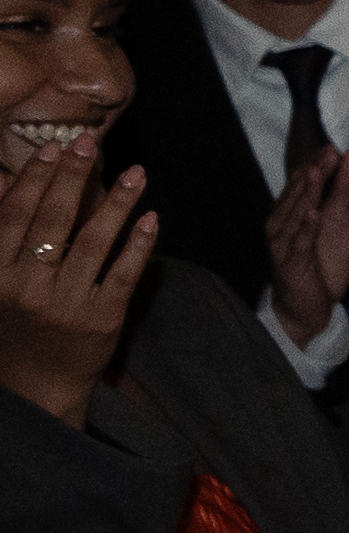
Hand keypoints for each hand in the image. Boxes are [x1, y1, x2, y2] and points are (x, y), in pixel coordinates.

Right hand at [0, 141, 153, 423]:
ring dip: (116, 203)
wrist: (35, 389)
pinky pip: (124, 275)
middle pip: (53, 220)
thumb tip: (2, 184)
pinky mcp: (102, 320)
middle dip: (72, 177)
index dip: (34, 178)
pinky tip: (151, 218)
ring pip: (93, 242)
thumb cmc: (10, 329)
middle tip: (88, 143)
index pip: (13, 215)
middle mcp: (26, 286)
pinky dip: (138, 245)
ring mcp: (66, 304)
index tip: (52, 148)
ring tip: (136, 172)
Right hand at [263, 141, 348, 346]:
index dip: (320, 163)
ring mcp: (283, 242)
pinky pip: (297, 244)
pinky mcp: (289, 263)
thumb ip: (346, 192)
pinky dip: (304, 229)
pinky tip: (312, 216)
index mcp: (295, 210)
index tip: (336, 144)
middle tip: (329, 151)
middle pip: (299, 193)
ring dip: (305, 193)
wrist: (309, 306)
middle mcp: (283, 222)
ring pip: (294, 214)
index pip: (306, 181)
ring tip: (316, 173)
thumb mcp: (342, 223)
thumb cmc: (323, 260)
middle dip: (313, 171)